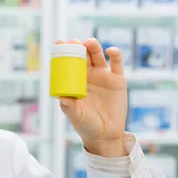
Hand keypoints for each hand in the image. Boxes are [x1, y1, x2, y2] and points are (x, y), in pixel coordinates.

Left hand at [57, 38, 127, 157]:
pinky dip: (115, 55)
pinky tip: (111, 51)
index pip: (67, 62)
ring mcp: (103, 76)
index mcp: (74, 81)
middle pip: (83, 56)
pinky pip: (117, 64)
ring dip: (94, 47)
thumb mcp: (76, 116)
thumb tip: (62, 98)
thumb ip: (70, 107)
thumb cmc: (86, 124)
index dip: (63, 51)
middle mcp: (88, 76)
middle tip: (75, 42)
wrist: (105, 135)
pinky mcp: (118, 80)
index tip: (59, 42)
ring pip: (97, 56)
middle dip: (78, 46)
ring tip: (90, 43)